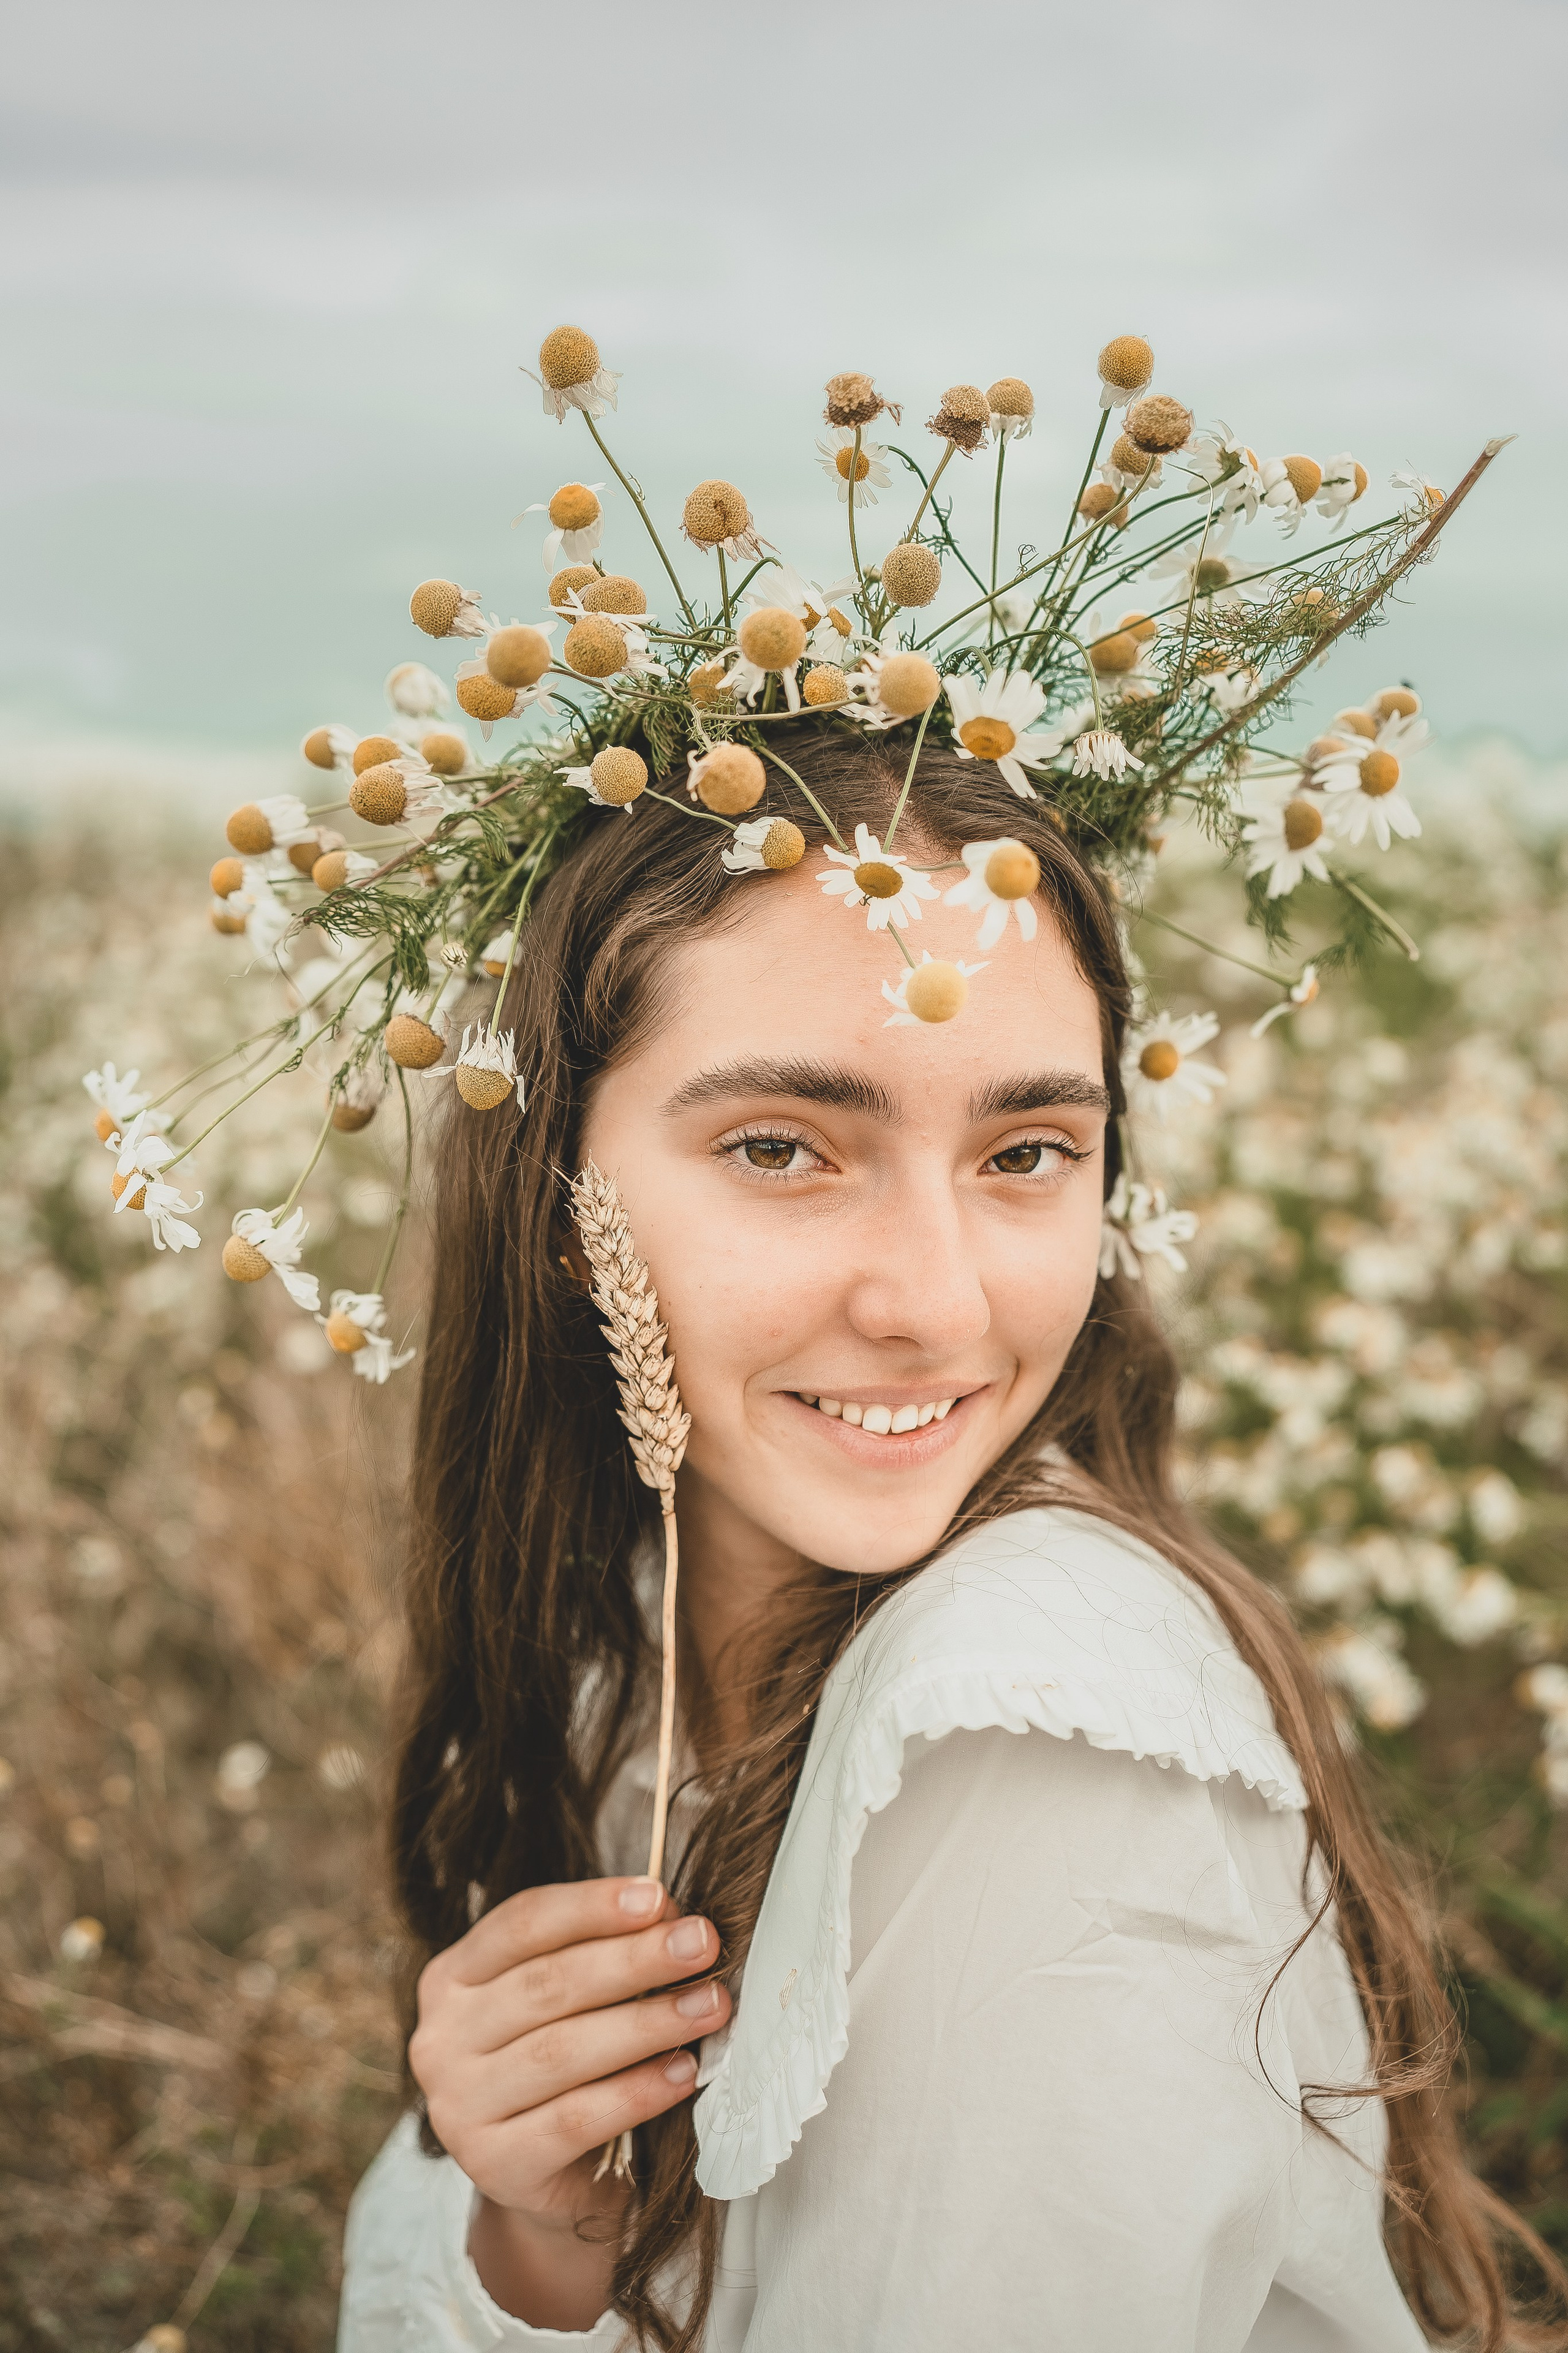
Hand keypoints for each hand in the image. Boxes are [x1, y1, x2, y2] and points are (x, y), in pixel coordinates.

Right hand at [409, 1877, 728, 2256]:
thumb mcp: (567, 1999)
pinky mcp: (494, 2165)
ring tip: (708, 2005)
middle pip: (547, 1984)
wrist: (552, 2173)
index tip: (660, 1896)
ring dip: (646, 2023)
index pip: (522, 1924)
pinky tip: (682, 2072)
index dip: (592, 1906)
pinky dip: (635, 2092)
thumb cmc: (567, 2060)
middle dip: (634, 1959)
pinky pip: (574, 2120)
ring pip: (562, 2051)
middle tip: (702, 1943)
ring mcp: (458, 2107)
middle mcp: (442, 2039)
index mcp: (452, 1977)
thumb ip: (599, 1954)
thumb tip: (672, 1919)